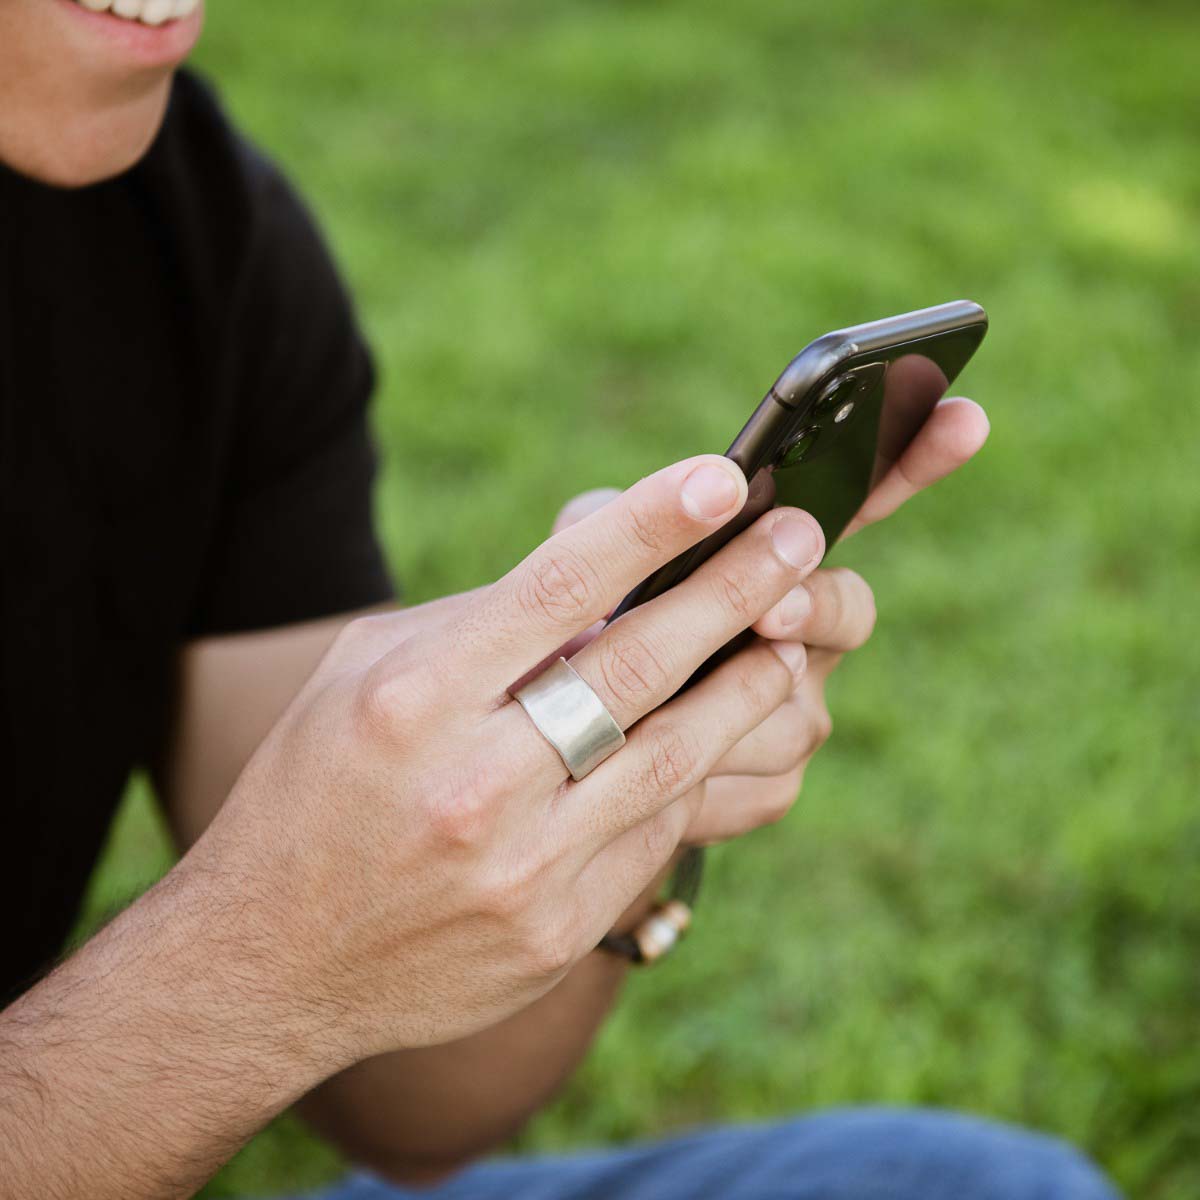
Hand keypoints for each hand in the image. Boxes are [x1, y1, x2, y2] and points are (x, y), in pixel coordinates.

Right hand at [195, 454, 829, 1062]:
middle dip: (733, 591)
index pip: (557, 588)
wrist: (274, 959)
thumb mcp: (365, 678)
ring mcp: (524, 869)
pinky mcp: (558, 931)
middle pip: (637, 667)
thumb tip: (597, 579)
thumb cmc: (315, 788)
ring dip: (748, 685)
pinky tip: (718, 729)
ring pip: (676, 755)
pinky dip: (693, 770)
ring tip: (791, 634)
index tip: (721, 477)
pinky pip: (657, 832)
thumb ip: (476, 626)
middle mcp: (474, 783)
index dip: (650, 526)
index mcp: (414, 700)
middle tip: (796, 539)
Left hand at [553, 395, 988, 845]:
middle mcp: (799, 632)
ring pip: (803, 713)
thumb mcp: (577, 561)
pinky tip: (649, 771)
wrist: (553, 743)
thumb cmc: (575, 628)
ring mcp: (792, 712)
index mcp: (770, 560)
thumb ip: (612, 526)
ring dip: (738, 706)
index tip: (962, 414)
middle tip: (772, 610)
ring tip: (662, 704)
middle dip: (816, 607)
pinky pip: (766, 784)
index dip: (911, 458)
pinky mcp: (766, 786)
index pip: (856, 501)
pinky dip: (711, 774)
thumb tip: (665, 507)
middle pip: (849, 613)